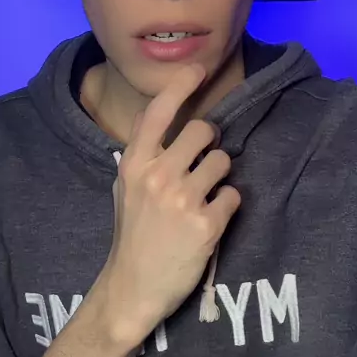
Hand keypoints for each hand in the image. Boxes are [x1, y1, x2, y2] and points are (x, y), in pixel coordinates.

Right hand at [98, 63, 240, 347]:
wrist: (132, 288)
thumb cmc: (131, 234)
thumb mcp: (124, 187)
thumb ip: (142, 154)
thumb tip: (160, 119)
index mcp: (134, 164)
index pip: (158, 112)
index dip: (181, 85)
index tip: (198, 68)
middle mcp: (158, 176)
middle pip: (203, 130)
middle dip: (209, 142)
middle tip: (202, 161)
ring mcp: (182, 201)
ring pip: (223, 161)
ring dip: (219, 175)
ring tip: (203, 196)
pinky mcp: (206, 226)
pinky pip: (233, 195)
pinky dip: (227, 205)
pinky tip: (210, 219)